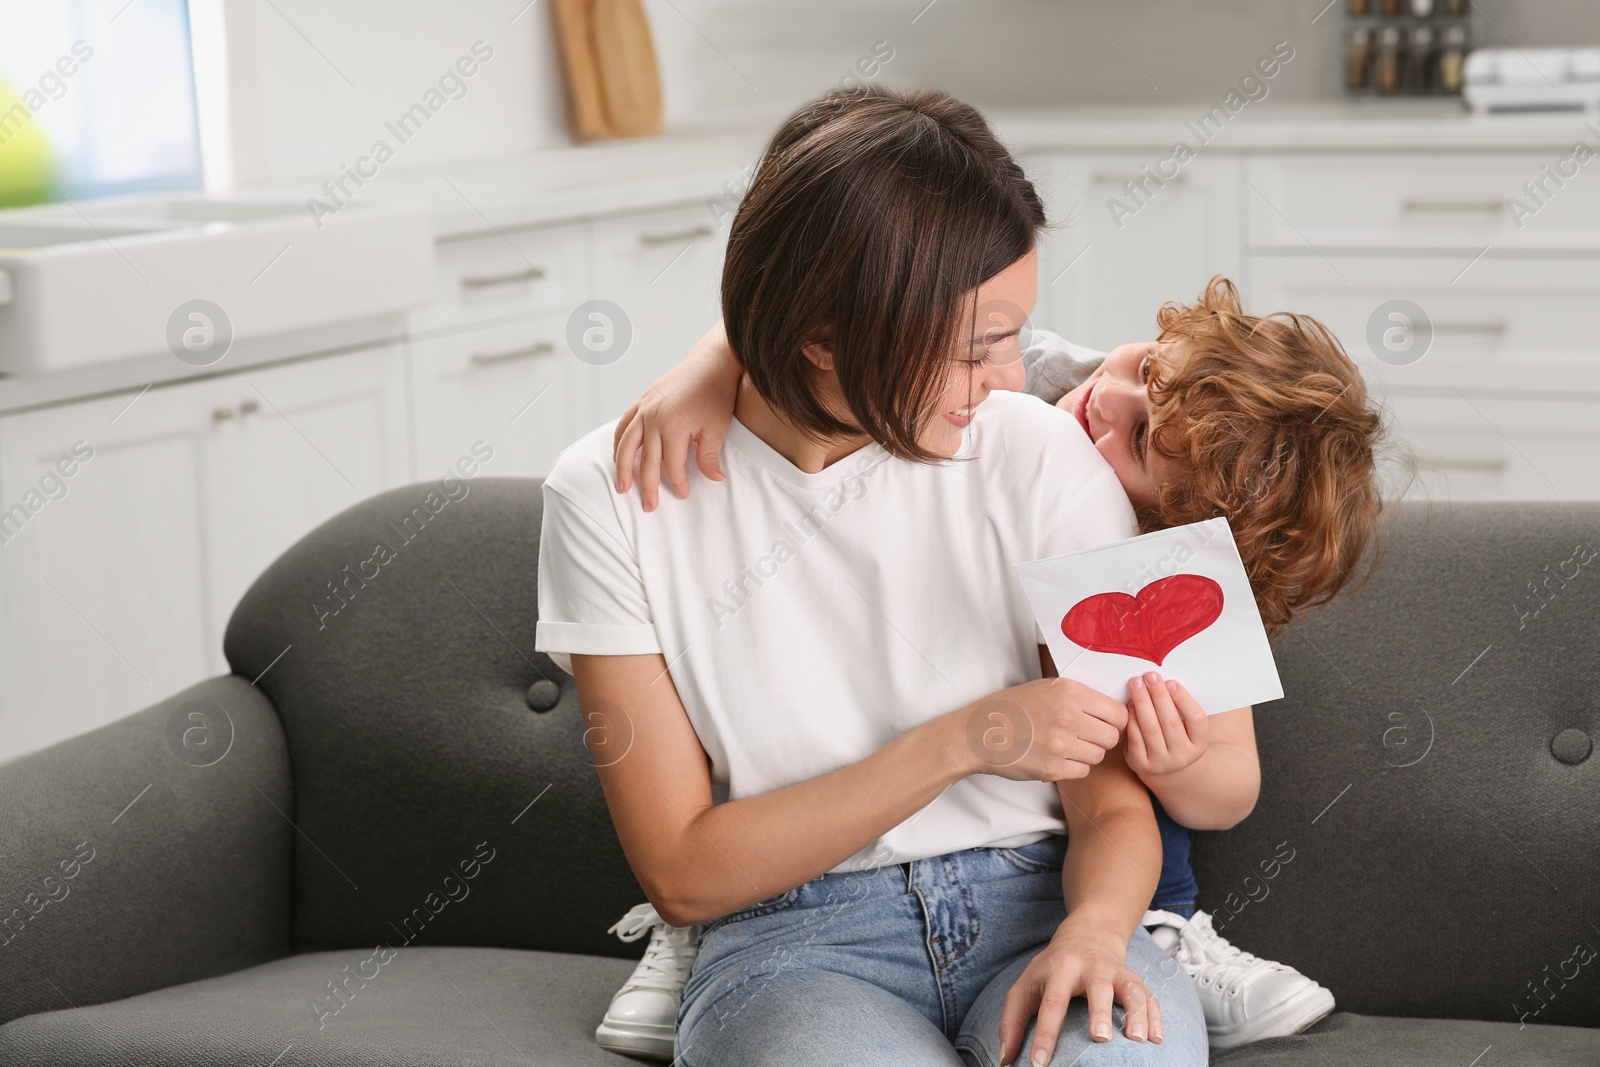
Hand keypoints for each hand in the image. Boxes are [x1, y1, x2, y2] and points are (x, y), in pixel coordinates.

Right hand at [612, 323, 740, 510]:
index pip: (672, 465)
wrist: (710, 363)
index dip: (678, 483)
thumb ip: (710, 456)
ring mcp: (644, 409)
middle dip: (647, 486)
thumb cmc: (716, 394)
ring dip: (622, 468)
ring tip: (621, 487)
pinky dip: (619, 441)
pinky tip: (618, 455)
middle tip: (649, 506)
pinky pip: (624, 425)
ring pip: (627, 444)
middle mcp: (653, 418)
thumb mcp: (717, 427)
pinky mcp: (642, 401)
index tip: (683, 494)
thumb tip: (715, 479)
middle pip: (645, 461)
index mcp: (673, 426)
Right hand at [960, 677, 1127, 783]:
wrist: (979, 733)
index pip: (1118, 713)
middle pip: (1112, 737)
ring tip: (1067, 746)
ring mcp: (1060, 745)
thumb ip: (1078, 696)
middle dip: (1102, 738)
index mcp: (1070, 692)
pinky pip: (1082, 771)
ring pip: (1098, 756)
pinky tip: (1057, 757)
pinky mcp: (1052, 768)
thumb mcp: (1045, 687)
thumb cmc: (1011, 708)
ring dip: (1087, 754)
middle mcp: (1068, 717)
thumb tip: (1111, 707)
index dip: (1115, 721)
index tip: (1106, 723)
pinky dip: (1073, 767)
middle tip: (1086, 736)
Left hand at [998, 923, 1160, 1063]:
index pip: (1051, 1002)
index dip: (1044, 1033)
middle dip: (1099, 1013)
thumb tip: (1004, 1058)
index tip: (1038, 1062)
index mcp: (1060, 969)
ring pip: (1130, 989)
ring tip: (1139, 1039)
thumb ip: (1012, 1021)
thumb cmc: (1053, 967)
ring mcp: (1116, 972)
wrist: (1087, 933)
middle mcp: (1090, 968)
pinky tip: (1158, 1039)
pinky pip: (1149, 996)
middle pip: (1097, 988)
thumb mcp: (1025, 986)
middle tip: (1100, 1038)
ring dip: (1136, 1013)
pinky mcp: (1134, 978)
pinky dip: (1156, 1016)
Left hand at [1124, 673, 1208, 777]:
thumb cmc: (1177, 737)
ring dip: (1142, 703)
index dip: (1184, 699)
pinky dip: (1132, 718)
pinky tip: (1130, 702)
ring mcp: (1161, 763)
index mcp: (1199, 744)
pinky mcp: (1141, 764)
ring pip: (1151, 729)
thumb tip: (1163, 680)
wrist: (1166, 769)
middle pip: (1171, 722)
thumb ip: (1180, 708)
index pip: (1196, 720)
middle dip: (1159, 696)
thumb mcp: (1187, 727)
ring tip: (1137, 684)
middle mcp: (1183, 756)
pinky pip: (1135, 738)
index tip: (1171, 681)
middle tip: (1150, 676)